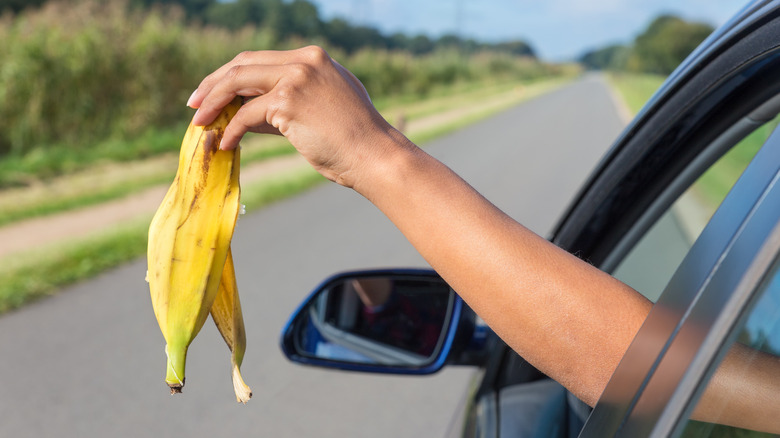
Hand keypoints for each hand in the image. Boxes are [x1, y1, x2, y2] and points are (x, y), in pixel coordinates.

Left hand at [187, 46, 398, 187]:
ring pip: (238, 82)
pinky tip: (225, 143)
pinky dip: (231, 129)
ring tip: (199, 122)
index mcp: (313, 58)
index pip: (259, 59)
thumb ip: (286, 102)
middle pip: (243, 64)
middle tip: (194, 104)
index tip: (212, 92)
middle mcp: (304, 61)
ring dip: (213, 103)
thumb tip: (244, 113)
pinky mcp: (289, 101)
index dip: (230, 75)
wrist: (375, 155)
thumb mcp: (321, 109)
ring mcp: (296, 78)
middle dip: (213, 84)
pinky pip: (246, 114)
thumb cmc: (352, 140)